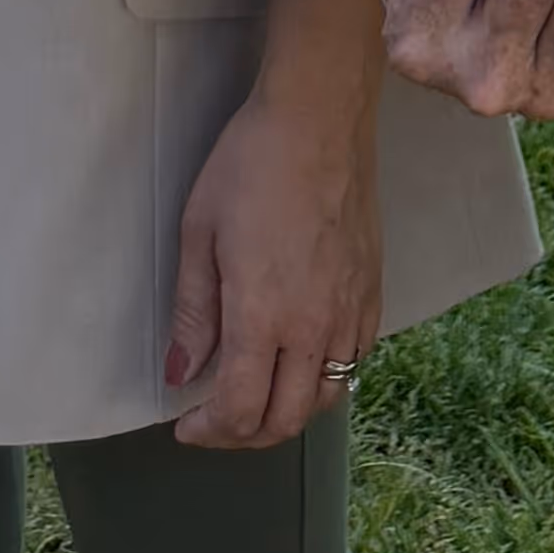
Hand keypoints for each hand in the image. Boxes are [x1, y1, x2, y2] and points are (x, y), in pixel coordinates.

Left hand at [166, 0, 383, 449]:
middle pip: (285, 421)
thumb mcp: (200, 231)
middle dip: (243, 435)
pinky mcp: (372, 294)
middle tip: (214, 421)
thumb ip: (193, 311)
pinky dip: (322, 381)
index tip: (185, 423)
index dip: (209, 431)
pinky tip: (298, 361)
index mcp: (265, 315)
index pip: (240, 410)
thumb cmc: (250, 164)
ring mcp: (350, 313)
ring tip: (254, 397)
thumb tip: (180, 372)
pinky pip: (353, 363)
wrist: (320, 118)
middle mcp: (314, 327)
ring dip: (285, 413)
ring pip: (324, 399)